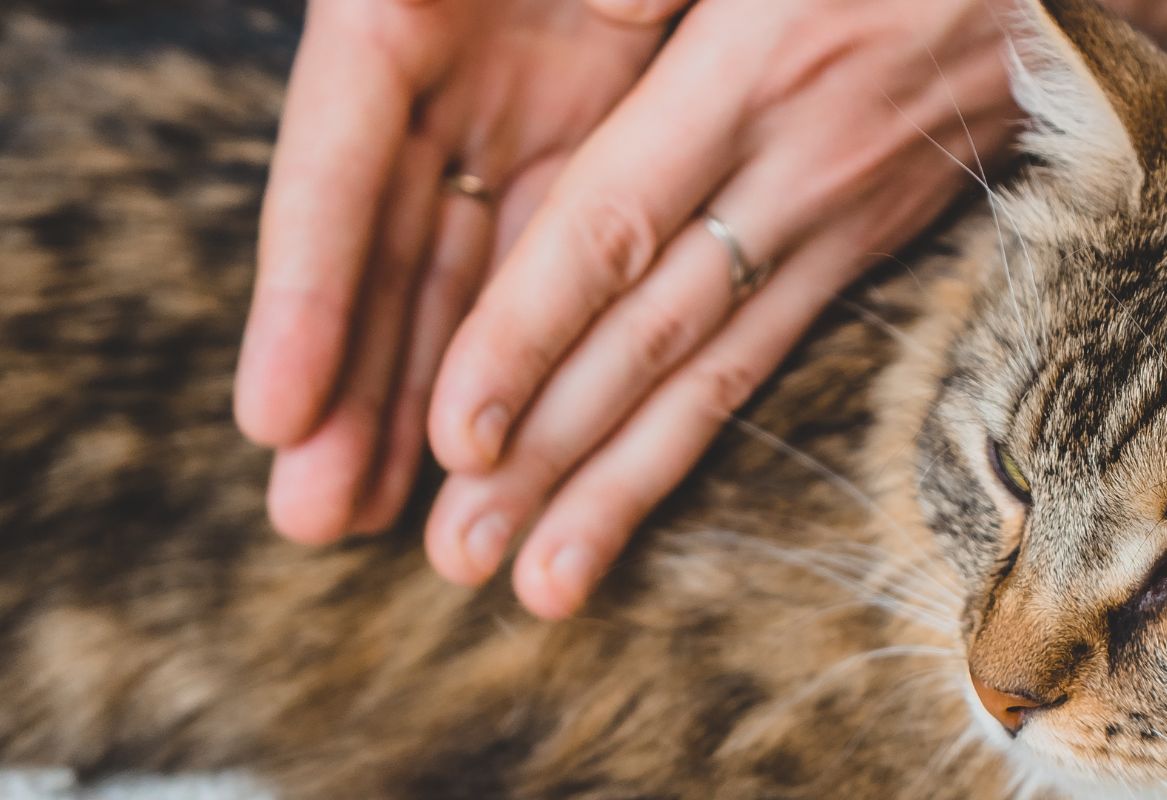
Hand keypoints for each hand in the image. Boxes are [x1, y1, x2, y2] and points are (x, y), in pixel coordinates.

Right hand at [236, 0, 685, 542]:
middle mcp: (444, 78)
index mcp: (390, 13)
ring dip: (420, 398)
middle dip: (350, 384)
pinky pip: (556, 260)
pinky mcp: (596, 144)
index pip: (334, 168)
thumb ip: (358, 13)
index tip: (273, 409)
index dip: (306, 290)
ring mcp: (518, 117)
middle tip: (309, 516)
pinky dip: (524, 346)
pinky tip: (490, 440)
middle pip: (386, 249)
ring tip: (372, 517)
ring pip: (462, 278)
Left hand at [416, 0, 1022, 617]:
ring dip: (619, 486)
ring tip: (539, 582)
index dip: (529, 333)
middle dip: (550, 453)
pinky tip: (635, 497)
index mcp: (752, 69)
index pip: (614, 227)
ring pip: (715, 374)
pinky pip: (769, 356)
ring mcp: (840, 219)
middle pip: (653, 336)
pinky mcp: (868, 242)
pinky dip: (696, 437)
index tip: (454, 431)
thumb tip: (600, 9)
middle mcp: (795, 168)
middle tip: (458, 553)